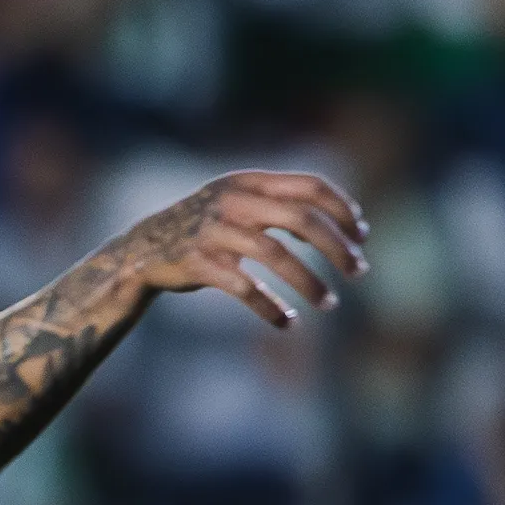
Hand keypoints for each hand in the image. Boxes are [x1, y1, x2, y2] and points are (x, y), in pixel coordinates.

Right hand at [102, 169, 367, 327]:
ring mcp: (214, 231)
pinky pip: (244, 288)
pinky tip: (287, 322)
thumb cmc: (207, 228)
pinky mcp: (199, 263)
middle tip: (359, 272)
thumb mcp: (242, 204)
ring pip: (276, 256)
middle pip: (301, 220)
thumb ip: (285, 207)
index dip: (342, 210)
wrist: (142, 250)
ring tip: (330, 304)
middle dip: (337, 248)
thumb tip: (347, 229)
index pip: (311, 187)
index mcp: (249, 182)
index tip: (361, 236)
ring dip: (310, 282)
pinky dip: (269, 308)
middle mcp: (233, 201)